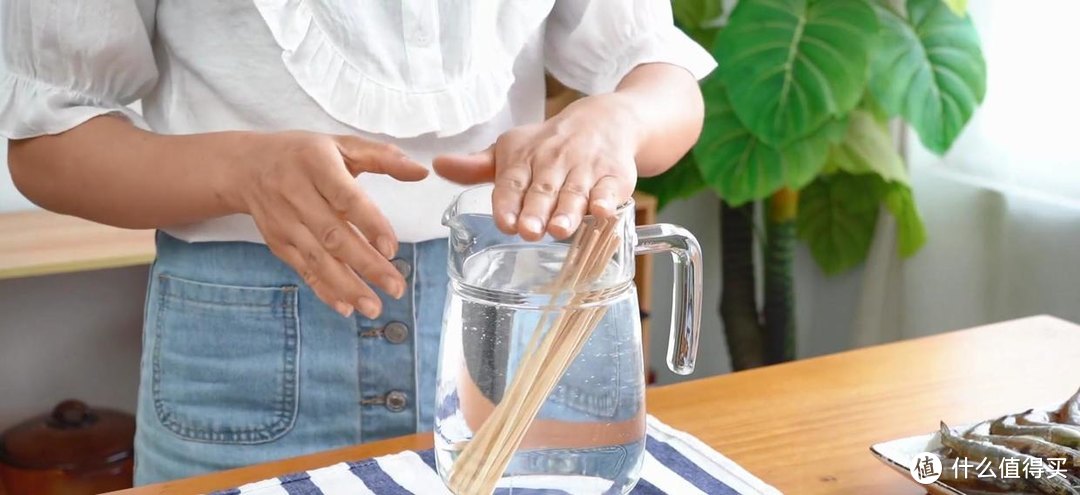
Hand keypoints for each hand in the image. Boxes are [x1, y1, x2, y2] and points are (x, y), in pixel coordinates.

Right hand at [228, 131, 428, 317]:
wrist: (246, 166)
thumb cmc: (303, 154)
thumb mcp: (341, 144)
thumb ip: (383, 157)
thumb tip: (420, 172)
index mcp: (316, 164)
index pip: (345, 198)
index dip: (369, 224)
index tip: (391, 248)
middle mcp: (296, 194)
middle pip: (333, 235)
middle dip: (366, 265)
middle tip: (395, 287)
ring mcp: (284, 222)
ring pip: (317, 259)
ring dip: (347, 286)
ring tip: (374, 306)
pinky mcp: (278, 242)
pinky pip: (303, 269)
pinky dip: (324, 290)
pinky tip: (346, 307)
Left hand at [433, 94, 640, 240]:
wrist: (606, 120)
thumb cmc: (550, 145)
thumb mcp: (513, 151)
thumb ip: (477, 167)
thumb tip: (437, 166)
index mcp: (524, 157)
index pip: (512, 181)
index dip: (507, 202)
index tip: (504, 221)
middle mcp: (554, 161)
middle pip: (543, 190)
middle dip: (536, 211)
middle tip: (529, 231)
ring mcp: (586, 169)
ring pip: (575, 193)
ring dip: (568, 211)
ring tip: (560, 229)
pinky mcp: (615, 176)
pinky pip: (610, 189)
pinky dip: (607, 200)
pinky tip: (602, 211)